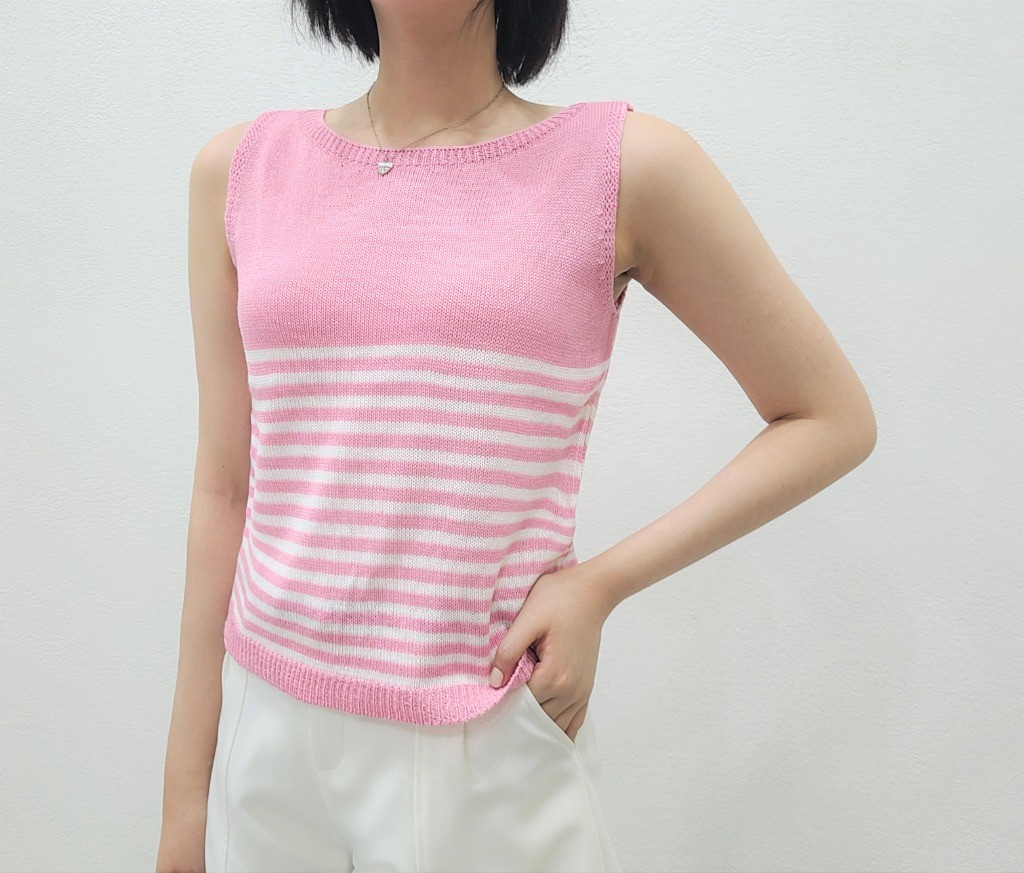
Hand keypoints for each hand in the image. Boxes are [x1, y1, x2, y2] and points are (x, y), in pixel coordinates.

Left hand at [489, 564, 611, 742]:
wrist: (592, 591)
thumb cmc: (559, 599)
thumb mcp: (527, 619)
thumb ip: (509, 651)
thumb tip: (494, 681)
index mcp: (554, 676)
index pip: (522, 706)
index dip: (503, 704)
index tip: (488, 702)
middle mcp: (570, 690)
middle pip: (537, 719)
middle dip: (518, 717)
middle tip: (496, 715)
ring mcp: (581, 691)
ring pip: (555, 724)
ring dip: (536, 725)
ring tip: (516, 723)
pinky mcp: (586, 688)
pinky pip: (574, 720)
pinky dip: (559, 729)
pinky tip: (546, 735)